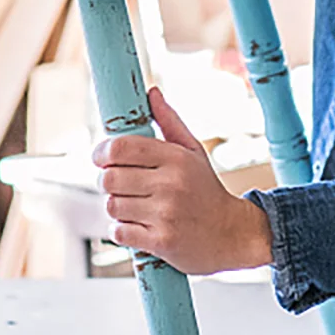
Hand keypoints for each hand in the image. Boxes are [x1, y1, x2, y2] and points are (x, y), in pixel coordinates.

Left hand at [92, 89, 274, 275]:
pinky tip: (137, 227)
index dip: (101, 152)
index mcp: (175, 159)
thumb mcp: (192, 151)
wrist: (233, 235)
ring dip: (117, 207)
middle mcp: (170, 185)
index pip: (120, 148)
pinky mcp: (162, 242)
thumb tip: (151, 92)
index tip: (101, 158)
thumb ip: (169, 121)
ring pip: (112, 206)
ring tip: (134, 207)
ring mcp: (165, 214)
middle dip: (107, 182)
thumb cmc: (206, 190)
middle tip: (119, 185)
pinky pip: (119, 232)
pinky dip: (122, 231)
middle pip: (109, 178)